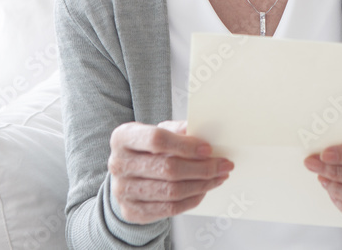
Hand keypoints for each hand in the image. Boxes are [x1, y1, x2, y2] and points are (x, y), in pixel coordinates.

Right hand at [108, 120, 233, 223]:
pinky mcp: (132, 211)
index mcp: (123, 137)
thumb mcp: (159, 131)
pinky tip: (203, 190)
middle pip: (168, 168)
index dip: (186, 145)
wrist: (127, 175)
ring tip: (218, 177)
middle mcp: (118, 164)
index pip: (157, 140)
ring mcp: (122, 190)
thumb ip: (178, 131)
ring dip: (202, 185)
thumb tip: (204, 134)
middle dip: (202, 168)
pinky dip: (192, 199)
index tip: (208, 149)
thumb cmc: (147, 149)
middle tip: (223, 165)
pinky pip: (170, 208)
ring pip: (171, 191)